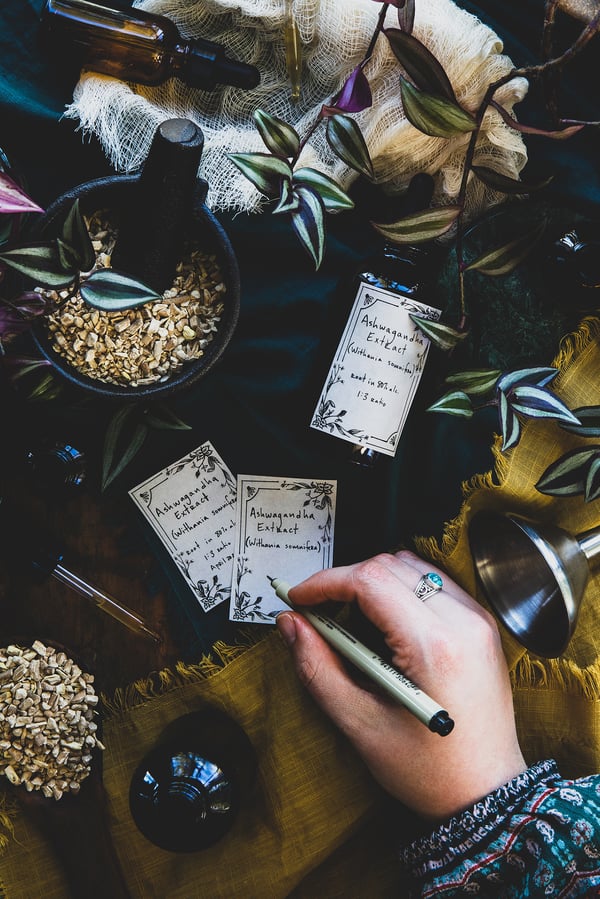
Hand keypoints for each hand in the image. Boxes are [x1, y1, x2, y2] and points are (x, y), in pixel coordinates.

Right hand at [276, 551, 526, 820]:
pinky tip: (385, 625)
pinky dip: (401, 590)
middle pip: (389, 565)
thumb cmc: (430, 771)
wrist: (487, 793)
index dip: (325, 582)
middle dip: (345, 581)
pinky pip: (434, 583)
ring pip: (412, 566)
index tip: (299, 598)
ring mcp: (477, 620)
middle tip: (319, 612)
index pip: (370, 581)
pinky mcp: (482, 625)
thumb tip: (291, 624)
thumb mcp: (361, 725)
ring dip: (374, 581)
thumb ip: (318, 668)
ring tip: (351, 620)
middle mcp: (462, 622)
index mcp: (433, 647)